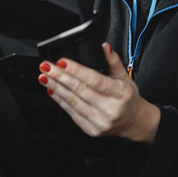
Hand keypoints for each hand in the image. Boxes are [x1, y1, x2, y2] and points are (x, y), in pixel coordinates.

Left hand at [38, 43, 160, 144]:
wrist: (133, 122)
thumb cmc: (128, 98)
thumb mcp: (125, 77)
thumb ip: (113, 61)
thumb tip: (104, 46)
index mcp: (121, 93)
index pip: (95, 80)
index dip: (76, 70)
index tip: (61, 62)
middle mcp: (111, 109)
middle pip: (80, 90)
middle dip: (60, 76)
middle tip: (47, 67)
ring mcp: (100, 121)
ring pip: (73, 102)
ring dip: (56, 88)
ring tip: (45, 77)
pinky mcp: (91, 130)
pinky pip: (71, 113)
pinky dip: (60, 100)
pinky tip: (53, 90)